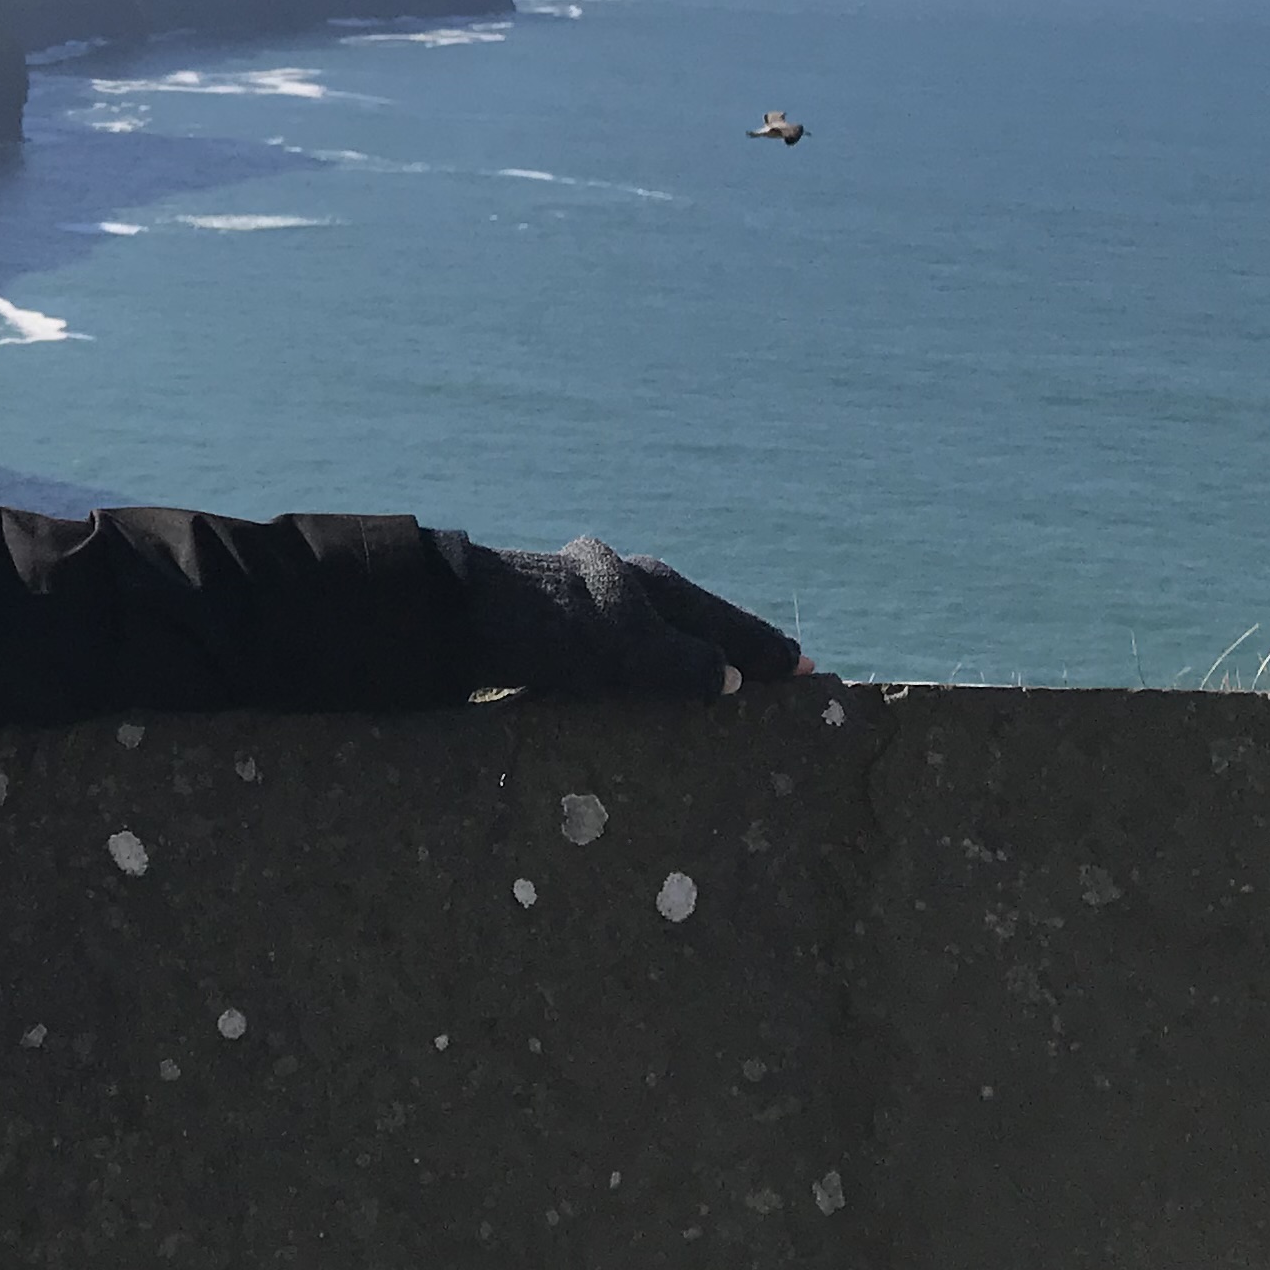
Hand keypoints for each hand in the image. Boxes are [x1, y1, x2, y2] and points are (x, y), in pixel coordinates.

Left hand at [462, 536, 806, 699]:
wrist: (458, 614)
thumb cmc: (547, 632)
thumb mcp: (626, 653)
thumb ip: (683, 665)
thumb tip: (732, 680)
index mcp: (656, 587)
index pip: (730, 624)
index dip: (769, 651)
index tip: (812, 670)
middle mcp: (630, 585)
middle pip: (700, 621)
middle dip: (741, 648)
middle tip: (782, 672)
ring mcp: (594, 598)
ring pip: (662, 630)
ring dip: (696, 656)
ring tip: (727, 683)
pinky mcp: (560, 621)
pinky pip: (626, 645)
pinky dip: (653, 664)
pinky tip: (648, 684)